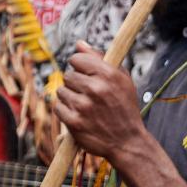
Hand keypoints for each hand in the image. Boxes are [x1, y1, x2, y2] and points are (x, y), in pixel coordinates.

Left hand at [54, 41, 147, 163]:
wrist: (128, 142)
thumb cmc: (124, 107)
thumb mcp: (121, 79)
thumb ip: (99, 58)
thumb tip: (79, 44)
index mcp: (108, 74)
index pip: (76, 58)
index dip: (79, 66)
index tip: (85, 74)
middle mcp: (95, 88)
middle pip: (67, 75)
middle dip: (76, 84)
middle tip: (88, 94)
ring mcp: (83, 106)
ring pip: (61, 91)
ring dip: (70, 97)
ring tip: (85, 106)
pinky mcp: (74, 122)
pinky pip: (58, 107)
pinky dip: (65, 111)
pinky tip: (79, 115)